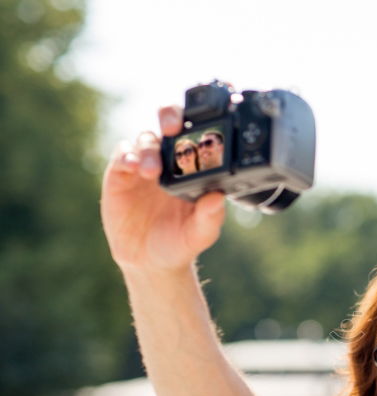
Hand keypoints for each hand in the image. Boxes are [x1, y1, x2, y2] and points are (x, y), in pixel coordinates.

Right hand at [100, 106, 225, 273]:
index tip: (206, 128)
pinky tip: (133, 168)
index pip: (197, 135)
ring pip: (145, 139)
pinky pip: (122, 156)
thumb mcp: (200, 234)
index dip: (199, 124)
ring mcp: (144, 165)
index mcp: (194, 168)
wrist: (150, 261)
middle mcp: (169, 160)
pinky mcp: (121, 175)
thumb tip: (218, 198)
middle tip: (172, 126)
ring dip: (149, 149)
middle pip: (168, 122)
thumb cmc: (181, 243)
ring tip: (152, 171)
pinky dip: (127, 157)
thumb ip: (210, 217)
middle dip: (170, 115)